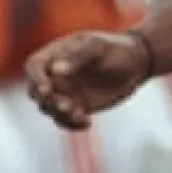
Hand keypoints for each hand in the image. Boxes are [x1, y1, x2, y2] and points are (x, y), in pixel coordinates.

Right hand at [24, 31, 150, 129]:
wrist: (137, 63)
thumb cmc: (117, 49)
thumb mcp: (100, 48)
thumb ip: (79, 57)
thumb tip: (55, 70)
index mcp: (56, 54)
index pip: (34, 65)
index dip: (35, 78)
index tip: (46, 88)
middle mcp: (55, 75)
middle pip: (36, 91)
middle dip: (48, 101)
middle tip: (66, 105)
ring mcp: (64, 91)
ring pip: (49, 108)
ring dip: (60, 114)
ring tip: (80, 114)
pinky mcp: (75, 106)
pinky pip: (65, 120)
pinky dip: (72, 124)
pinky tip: (88, 124)